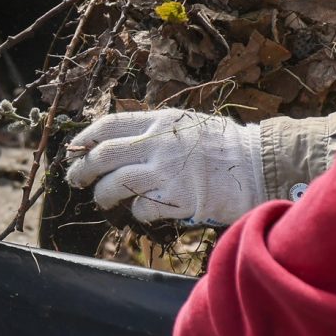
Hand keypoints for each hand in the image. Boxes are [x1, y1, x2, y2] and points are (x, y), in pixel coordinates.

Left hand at [66, 109, 266, 226]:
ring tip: (103, 199)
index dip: (85, 138)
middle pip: (103, 156)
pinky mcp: (178, 199)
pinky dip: (136, 213)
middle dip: (82, 169)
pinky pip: (142, 209)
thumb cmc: (226, 145)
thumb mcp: (189, 124)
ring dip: (103, 195)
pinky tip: (142, 212)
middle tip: (75, 179)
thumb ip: (157, 130)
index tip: (74, 148)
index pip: (109, 125)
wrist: (261, 164)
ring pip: (115, 185)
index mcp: (161, 122)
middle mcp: (159, 145)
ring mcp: (167, 173)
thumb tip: (124, 141)